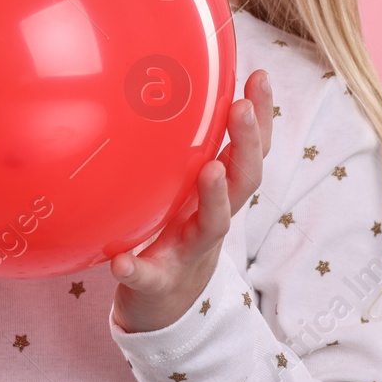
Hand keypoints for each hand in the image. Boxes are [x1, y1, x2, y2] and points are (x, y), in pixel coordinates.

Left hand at [110, 69, 272, 333]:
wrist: (165, 306)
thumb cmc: (177, 232)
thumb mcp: (186, 188)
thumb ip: (187, 147)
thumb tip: (173, 78)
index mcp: (219, 192)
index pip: (250, 150)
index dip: (261, 116)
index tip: (259, 75)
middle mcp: (212, 219)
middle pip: (244, 181)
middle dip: (247, 144)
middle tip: (241, 108)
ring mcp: (188, 251)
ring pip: (213, 225)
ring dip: (215, 198)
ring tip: (212, 170)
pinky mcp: (157, 281)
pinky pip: (147, 275)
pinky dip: (136, 268)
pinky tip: (120, 260)